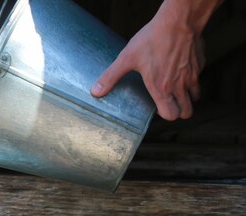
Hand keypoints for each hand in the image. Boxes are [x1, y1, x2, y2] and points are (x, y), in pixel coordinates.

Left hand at [91, 0, 221, 120]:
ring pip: (195, 97)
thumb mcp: (127, 58)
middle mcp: (179, 85)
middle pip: (186, 112)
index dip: (165, 114)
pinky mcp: (199, 64)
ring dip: (187, 97)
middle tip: (169, 103)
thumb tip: (95, 92)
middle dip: (179, 111)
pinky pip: (198, 78)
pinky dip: (192, 79)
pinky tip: (181, 70)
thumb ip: (111, 77)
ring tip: (175, 90)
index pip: (171, 115)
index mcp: (162, 88)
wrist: (179, 20)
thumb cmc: (153, 39)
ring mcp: (192, 75)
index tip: (158, 108)